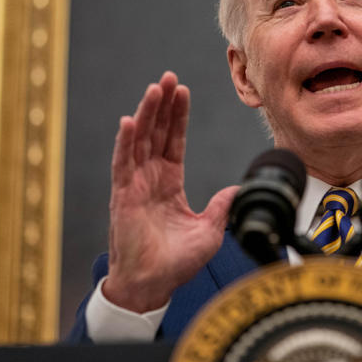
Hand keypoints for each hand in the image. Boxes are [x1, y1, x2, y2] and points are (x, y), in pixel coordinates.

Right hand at [103, 71, 237, 311]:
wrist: (152, 285)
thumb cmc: (175, 263)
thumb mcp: (209, 231)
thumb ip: (221, 206)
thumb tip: (238, 189)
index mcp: (169, 183)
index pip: (173, 141)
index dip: (178, 116)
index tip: (182, 91)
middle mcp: (150, 179)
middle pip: (156, 133)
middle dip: (162, 105)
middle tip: (168, 77)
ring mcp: (134, 185)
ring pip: (139, 141)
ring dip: (146, 114)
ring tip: (154, 88)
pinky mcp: (123, 197)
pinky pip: (123, 164)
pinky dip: (126, 142)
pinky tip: (130, 120)